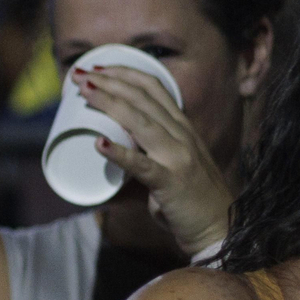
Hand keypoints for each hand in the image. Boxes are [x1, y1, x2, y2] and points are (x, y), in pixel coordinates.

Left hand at [73, 64, 231, 255]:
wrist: (221, 231)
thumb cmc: (193, 203)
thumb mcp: (174, 167)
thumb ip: (148, 157)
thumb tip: (113, 155)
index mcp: (183, 129)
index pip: (154, 88)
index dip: (125, 73)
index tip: (98, 67)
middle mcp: (183, 136)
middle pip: (143, 98)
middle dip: (109, 81)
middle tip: (79, 75)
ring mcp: (178, 158)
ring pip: (141, 122)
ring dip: (109, 103)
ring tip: (84, 93)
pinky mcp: (171, 184)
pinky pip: (142, 166)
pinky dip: (120, 153)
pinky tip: (99, 144)